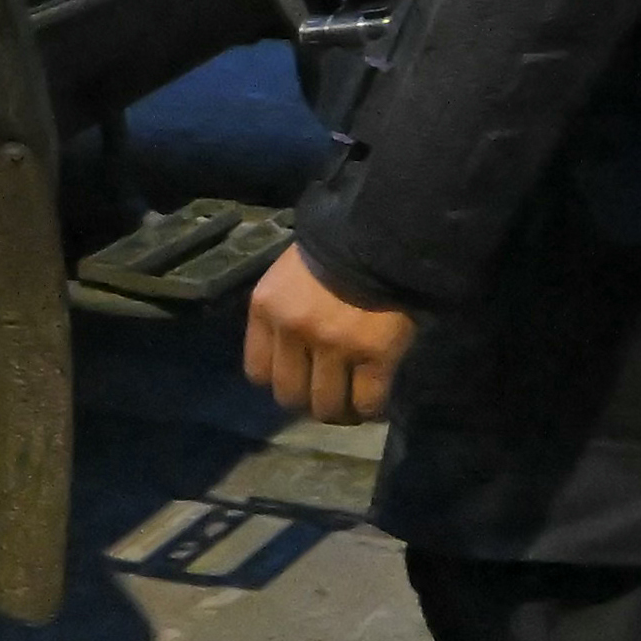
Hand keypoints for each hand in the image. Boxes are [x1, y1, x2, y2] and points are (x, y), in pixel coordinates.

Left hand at [241, 240, 415, 424]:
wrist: (382, 228)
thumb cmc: (335, 246)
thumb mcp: (290, 274)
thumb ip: (284, 312)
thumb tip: (295, 355)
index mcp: (267, 308)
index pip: (257, 372)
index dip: (282, 379)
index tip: (301, 377)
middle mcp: (293, 331)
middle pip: (290, 396)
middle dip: (310, 401)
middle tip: (331, 394)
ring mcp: (334, 345)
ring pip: (328, 407)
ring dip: (342, 411)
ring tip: (354, 403)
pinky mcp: (374, 354)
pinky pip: (367, 403)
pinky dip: (371, 409)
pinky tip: (377, 401)